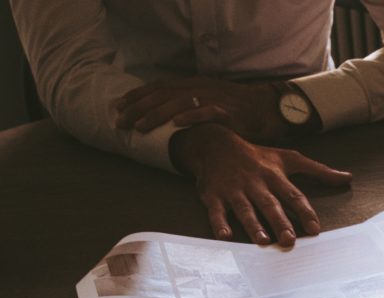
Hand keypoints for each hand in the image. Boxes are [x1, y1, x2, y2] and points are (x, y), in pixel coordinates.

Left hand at [115, 76, 287, 140]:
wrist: (266, 109)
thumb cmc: (236, 109)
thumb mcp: (206, 101)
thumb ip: (186, 105)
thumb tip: (161, 117)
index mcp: (192, 85)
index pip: (158, 87)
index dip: (136, 96)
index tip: (117, 106)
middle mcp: (199, 88)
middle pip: (162, 95)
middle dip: (138, 108)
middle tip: (120, 122)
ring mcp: (213, 99)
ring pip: (179, 102)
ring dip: (157, 114)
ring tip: (141, 127)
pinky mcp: (228, 112)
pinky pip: (207, 112)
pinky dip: (191, 116)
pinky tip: (176, 123)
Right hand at [170, 124, 351, 245]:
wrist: (215, 144)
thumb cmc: (257, 156)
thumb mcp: (289, 158)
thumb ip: (318, 171)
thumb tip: (348, 177)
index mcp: (274, 176)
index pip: (293, 196)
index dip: (304, 212)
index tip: (315, 229)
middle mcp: (255, 183)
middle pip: (270, 204)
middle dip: (280, 222)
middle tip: (289, 240)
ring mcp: (234, 190)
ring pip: (245, 209)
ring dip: (253, 225)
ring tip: (262, 241)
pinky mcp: (213, 195)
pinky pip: (216, 211)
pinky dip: (219, 223)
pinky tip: (224, 236)